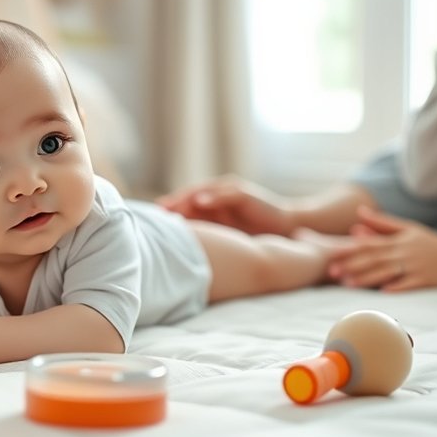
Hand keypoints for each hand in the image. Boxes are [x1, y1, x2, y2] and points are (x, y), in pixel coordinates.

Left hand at [156, 175, 293, 235]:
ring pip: (204, 192)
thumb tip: (179, 244)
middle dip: (175, 202)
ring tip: (173, 205)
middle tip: (158, 210)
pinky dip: (212, 197)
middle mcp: (218, 194)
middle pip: (190, 195)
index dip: (170, 209)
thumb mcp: (223, 233)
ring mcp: (231, 192)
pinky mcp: (245, 194)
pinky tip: (199, 202)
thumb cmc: (250, 232)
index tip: (152, 218)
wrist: (284, 228)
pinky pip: (226, 194)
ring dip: (187, 197)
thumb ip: (204, 232)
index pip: (185, 203)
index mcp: (211, 203)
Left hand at [327, 206, 436, 291]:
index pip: (369, 244)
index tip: (331, 254)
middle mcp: (404, 252)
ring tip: (349, 284)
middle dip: (352, 265)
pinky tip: (383, 292)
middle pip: (374, 258)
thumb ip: (382, 222)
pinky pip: (409, 284)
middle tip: (332, 272)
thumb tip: (359, 213)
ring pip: (387, 271)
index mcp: (398, 240)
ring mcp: (415, 266)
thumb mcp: (409, 228)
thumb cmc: (432, 243)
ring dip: (367, 278)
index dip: (349, 249)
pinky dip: (397, 287)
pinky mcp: (426, 280)